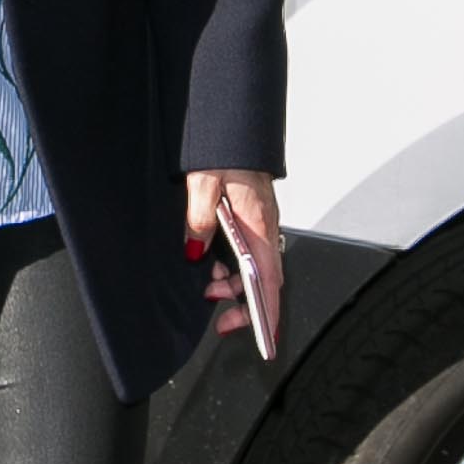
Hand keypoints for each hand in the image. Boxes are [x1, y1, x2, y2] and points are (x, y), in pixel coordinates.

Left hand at [184, 168, 281, 342]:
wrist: (235, 128)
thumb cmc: (225, 151)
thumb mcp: (204, 182)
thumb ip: (199, 217)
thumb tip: (194, 249)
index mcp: (259, 222)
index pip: (269, 278)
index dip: (269, 310)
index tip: (265, 336)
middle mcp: (265, 227)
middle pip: (264, 280)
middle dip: (246, 306)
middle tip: (222, 321)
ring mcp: (260, 225)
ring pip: (254, 268)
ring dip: (234, 286)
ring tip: (209, 291)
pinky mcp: (252, 220)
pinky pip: (247, 254)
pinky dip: (232, 268)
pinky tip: (213, 269)